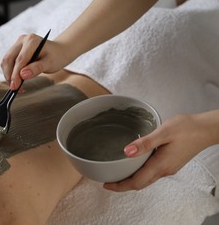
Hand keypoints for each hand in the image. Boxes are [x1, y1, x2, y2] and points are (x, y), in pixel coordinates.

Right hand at [0, 33, 70, 89]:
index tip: (15, 87)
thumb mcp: (50, 64)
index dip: (15, 75)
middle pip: (9, 59)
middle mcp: (22, 40)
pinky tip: (18, 80)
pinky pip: (8, 62)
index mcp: (32, 41)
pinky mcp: (15, 49)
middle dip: (10, 76)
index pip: (20, 60)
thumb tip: (22, 75)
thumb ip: (37, 68)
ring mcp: (17, 44)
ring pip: (6, 61)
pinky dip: (10, 72)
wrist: (58, 51)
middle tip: (15, 89)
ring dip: (9, 75)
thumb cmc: (56, 57)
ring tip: (18, 86)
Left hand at [104, 111, 218, 191]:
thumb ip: (145, 143)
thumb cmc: (187, 128)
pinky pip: (152, 173)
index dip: (120, 186)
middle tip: (108, 181)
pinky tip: (134, 164)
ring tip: (118, 173)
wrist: (206, 129)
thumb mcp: (163, 132)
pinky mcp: (171, 163)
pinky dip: (140, 173)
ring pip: (146, 179)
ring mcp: (169, 168)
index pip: (136, 182)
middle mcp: (164, 170)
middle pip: (140, 184)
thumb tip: (126, 152)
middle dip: (123, 185)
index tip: (106, 184)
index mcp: (160, 165)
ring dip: (131, 179)